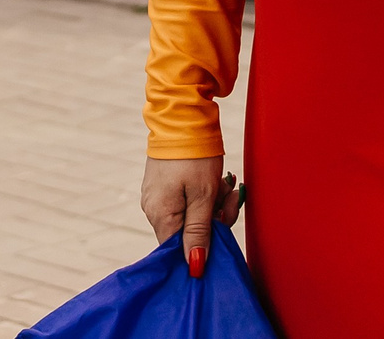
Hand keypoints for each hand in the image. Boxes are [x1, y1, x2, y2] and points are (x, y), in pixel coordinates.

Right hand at [142, 155, 242, 277]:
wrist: (183, 116)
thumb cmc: (196, 156)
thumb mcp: (204, 196)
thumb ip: (198, 233)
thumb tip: (194, 267)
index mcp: (160, 215)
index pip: (179, 251)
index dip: (203, 247)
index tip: (222, 228)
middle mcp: (153, 209)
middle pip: (188, 234)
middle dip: (215, 219)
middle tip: (230, 197)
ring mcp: (157, 196)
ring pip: (190, 216)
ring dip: (213, 205)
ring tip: (225, 184)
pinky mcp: (163, 185)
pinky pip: (186, 202)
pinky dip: (204, 195)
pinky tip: (216, 181)